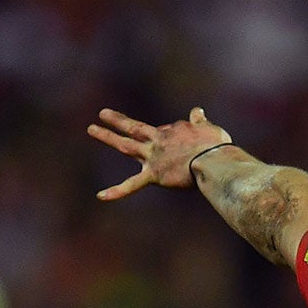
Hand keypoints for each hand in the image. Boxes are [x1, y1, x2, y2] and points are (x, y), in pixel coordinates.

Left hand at [88, 106, 231, 198]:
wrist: (213, 160)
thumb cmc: (215, 146)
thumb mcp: (208, 129)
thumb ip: (199, 121)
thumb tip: (197, 111)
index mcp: (171, 132)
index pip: (162, 131)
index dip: (169, 135)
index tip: (180, 141)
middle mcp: (157, 141)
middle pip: (134, 128)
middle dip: (118, 121)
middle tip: (102, 114)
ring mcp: (152, 157)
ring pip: (125, 145)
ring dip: (107, 136)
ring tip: (91, 129)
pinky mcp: (153, 175)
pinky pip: (131, 185)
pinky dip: (116, 191)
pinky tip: (100, 196)